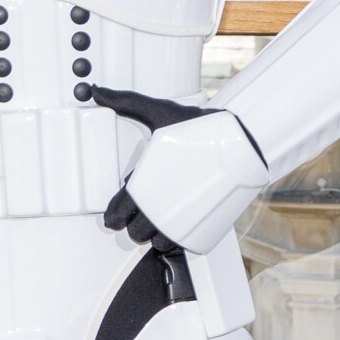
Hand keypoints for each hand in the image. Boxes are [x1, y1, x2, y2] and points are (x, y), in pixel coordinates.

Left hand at [98, 93, 273, 254]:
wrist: (243, 142)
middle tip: (144, 212)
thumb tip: (96, 91)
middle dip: (137, 225)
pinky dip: (178, 242)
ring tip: (163, 221)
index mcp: (142, 187)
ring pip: (158, 244)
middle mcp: (159, 209)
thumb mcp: (160, 113)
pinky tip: (180, 227)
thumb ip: (125, 104)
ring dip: (157, 236)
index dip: (114, 216)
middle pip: (136, 234)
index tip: (116, 215)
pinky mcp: (202, 231)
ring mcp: (181, 223)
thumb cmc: (202, 127)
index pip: (117, 214)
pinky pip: (182, 248)